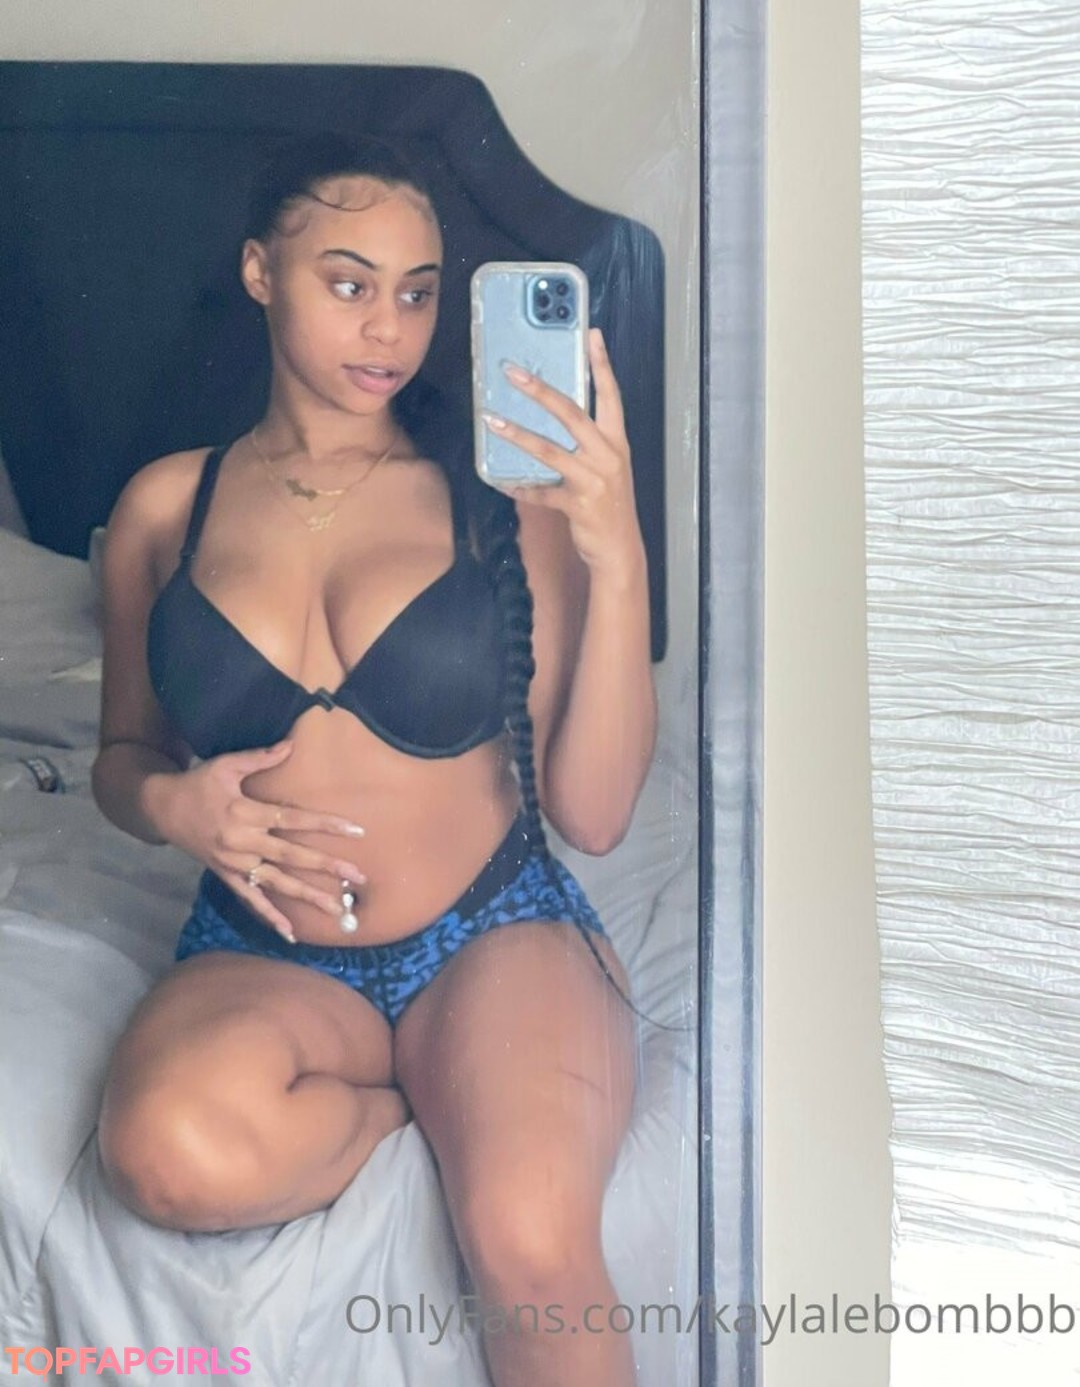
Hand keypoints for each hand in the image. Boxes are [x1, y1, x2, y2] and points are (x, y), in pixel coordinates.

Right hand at [154, 739, 366, 942]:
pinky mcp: (227, 876)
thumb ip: (260, 757)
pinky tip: (290, 934)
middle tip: (359, 877)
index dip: (325, 824)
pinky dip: (270, 917)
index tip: (355, 831)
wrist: (162, 809)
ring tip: (337, 910)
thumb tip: (291, 744)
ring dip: (308, 896)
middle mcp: (243, 843)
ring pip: (277, 884)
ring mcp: (235, 864)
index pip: (292, 820)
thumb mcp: (226, 765)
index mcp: (245, 813)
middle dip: (327, 867)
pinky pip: (251, 900)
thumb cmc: (198, 784)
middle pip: (292, 856)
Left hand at [481, 327, 645, 577]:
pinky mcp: (577, 504)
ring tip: (492, 420)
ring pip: (549, 451)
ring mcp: (593, 480)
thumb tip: (556, 415)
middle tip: (514, 372)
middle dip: (541, 391)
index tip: (592, 334)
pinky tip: (501, 482)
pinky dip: (519, 488)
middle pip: (572, 414)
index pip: (611, 395)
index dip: (602, 364)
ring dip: (517, 435)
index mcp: (617, 442)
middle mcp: (608, 455)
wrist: (620, 548)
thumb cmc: (610, 504)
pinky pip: (540, 493)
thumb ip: (589, 444)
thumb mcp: (607, 468)